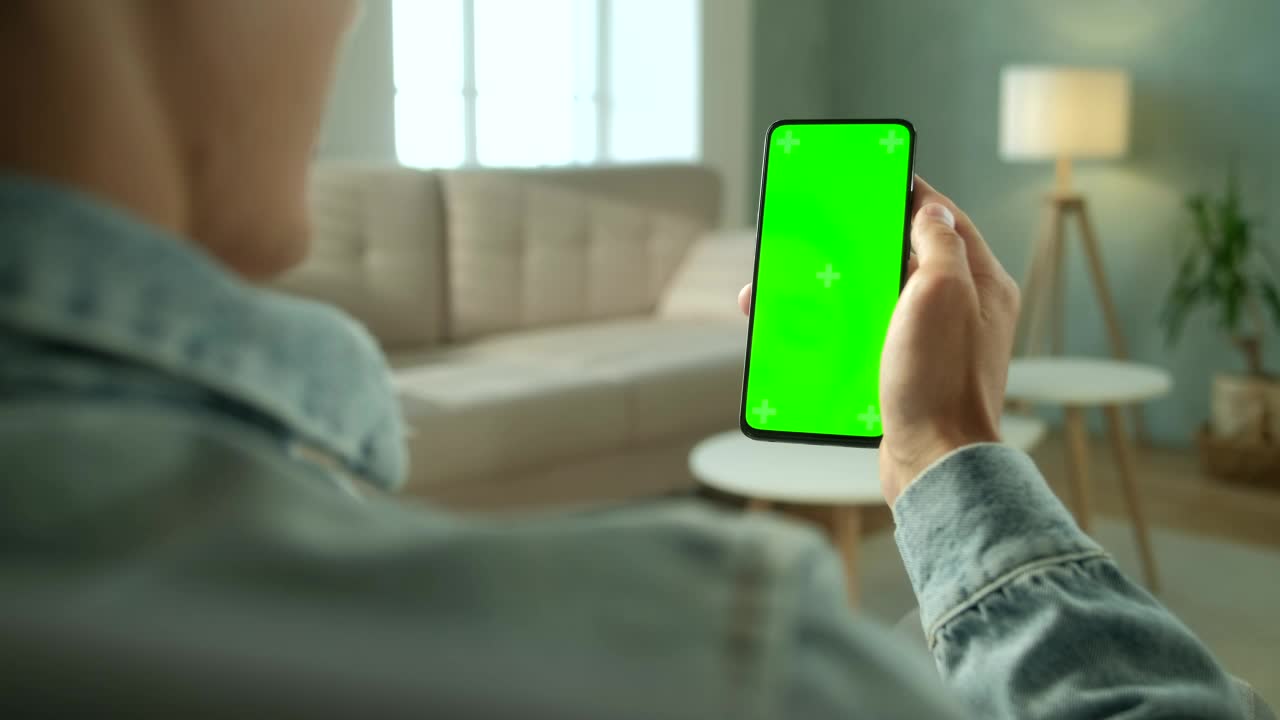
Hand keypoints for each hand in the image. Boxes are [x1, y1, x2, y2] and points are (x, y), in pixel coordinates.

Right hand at [737, 177, 1019, 505]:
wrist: (934, 462)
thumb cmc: (941, 379)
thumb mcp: (942, 293)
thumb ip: (938, 243)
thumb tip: (932, 209)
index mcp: (979, 282)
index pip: (944, 218)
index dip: (908, 192)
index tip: (871, 175)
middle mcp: (960, 309)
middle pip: (904, 257)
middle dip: (858, 244)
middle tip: (819, 232)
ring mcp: (933, 343)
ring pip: (878, 299)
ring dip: (835, 290)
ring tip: (790, 288)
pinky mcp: (905, 373)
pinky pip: (866, 337)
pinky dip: (835, 329)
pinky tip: (803, 331)